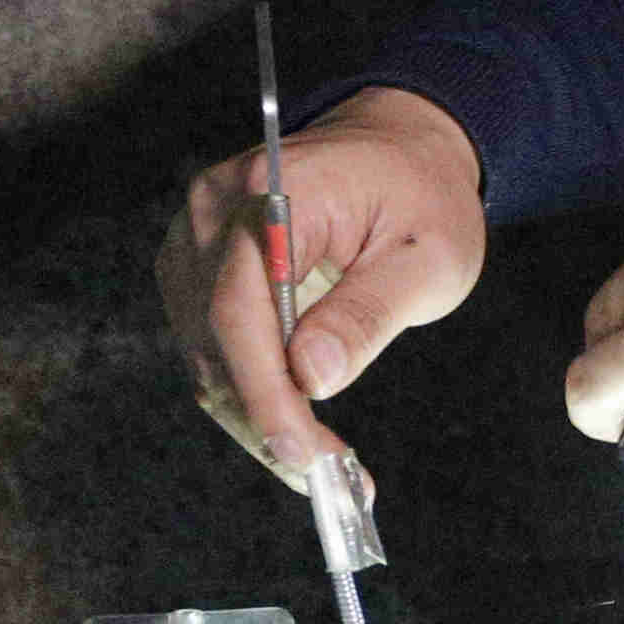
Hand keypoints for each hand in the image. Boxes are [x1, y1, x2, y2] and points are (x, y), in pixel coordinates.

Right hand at [163, 86, 487, 487]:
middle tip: (326, 475)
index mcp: (275, 190)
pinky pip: (208, 342)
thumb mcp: (427, 257)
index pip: (241, 307)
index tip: (303, 452)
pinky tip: (290, 421)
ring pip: (205, 351)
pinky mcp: (196, 261)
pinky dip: (245, 389)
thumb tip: (313, 375)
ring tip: (317, 460)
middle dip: (266, 417)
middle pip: (215, 336)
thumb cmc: (420, 195)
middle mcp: (216, 207)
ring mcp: (196, 233)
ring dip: (254, 413)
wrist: (399, 147)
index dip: (265, 391)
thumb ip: (367, 313)